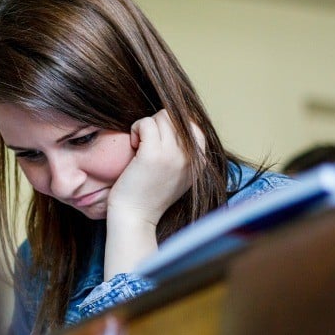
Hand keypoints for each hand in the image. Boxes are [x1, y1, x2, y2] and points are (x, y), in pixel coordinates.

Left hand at [103, 110, 204, 278]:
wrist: (135, 218)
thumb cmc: (149, 195)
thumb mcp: (177, 174)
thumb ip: (184, 153)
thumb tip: (181, 122)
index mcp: (201, 162)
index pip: (193, 124)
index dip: (172, 126)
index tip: (159, 144)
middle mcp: (192, 157)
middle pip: (176, 117)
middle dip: (158, 124)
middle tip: (146, 144)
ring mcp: (174, 155)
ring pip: (162, 116)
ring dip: (146, 126)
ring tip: (139, 146)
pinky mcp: (153, 154)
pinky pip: (146, 123)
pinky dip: (136, 129)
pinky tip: (133, 146)